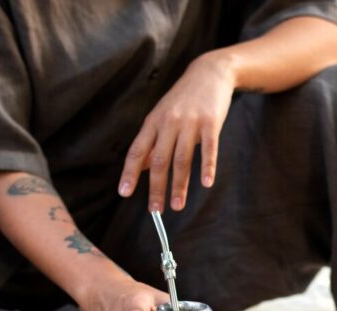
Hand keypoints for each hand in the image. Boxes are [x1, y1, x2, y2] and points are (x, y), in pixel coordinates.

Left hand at [118, 52, 235, 211]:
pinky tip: (206, 183)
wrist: (210, 73)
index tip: (125, 193)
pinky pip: (208, 149)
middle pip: (160, 161)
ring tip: (177, 206)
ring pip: (182, 159)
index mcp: (153, 122)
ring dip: (179, 186)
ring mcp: (190, 122)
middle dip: (156, 188)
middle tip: (155, 211)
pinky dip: (207, 167)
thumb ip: (153, 141)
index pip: (138, 151)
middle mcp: (169, 123)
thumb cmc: (184, 99)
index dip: (130, 173)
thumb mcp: (163, 115)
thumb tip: (143, 167)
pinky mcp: (211, 122)